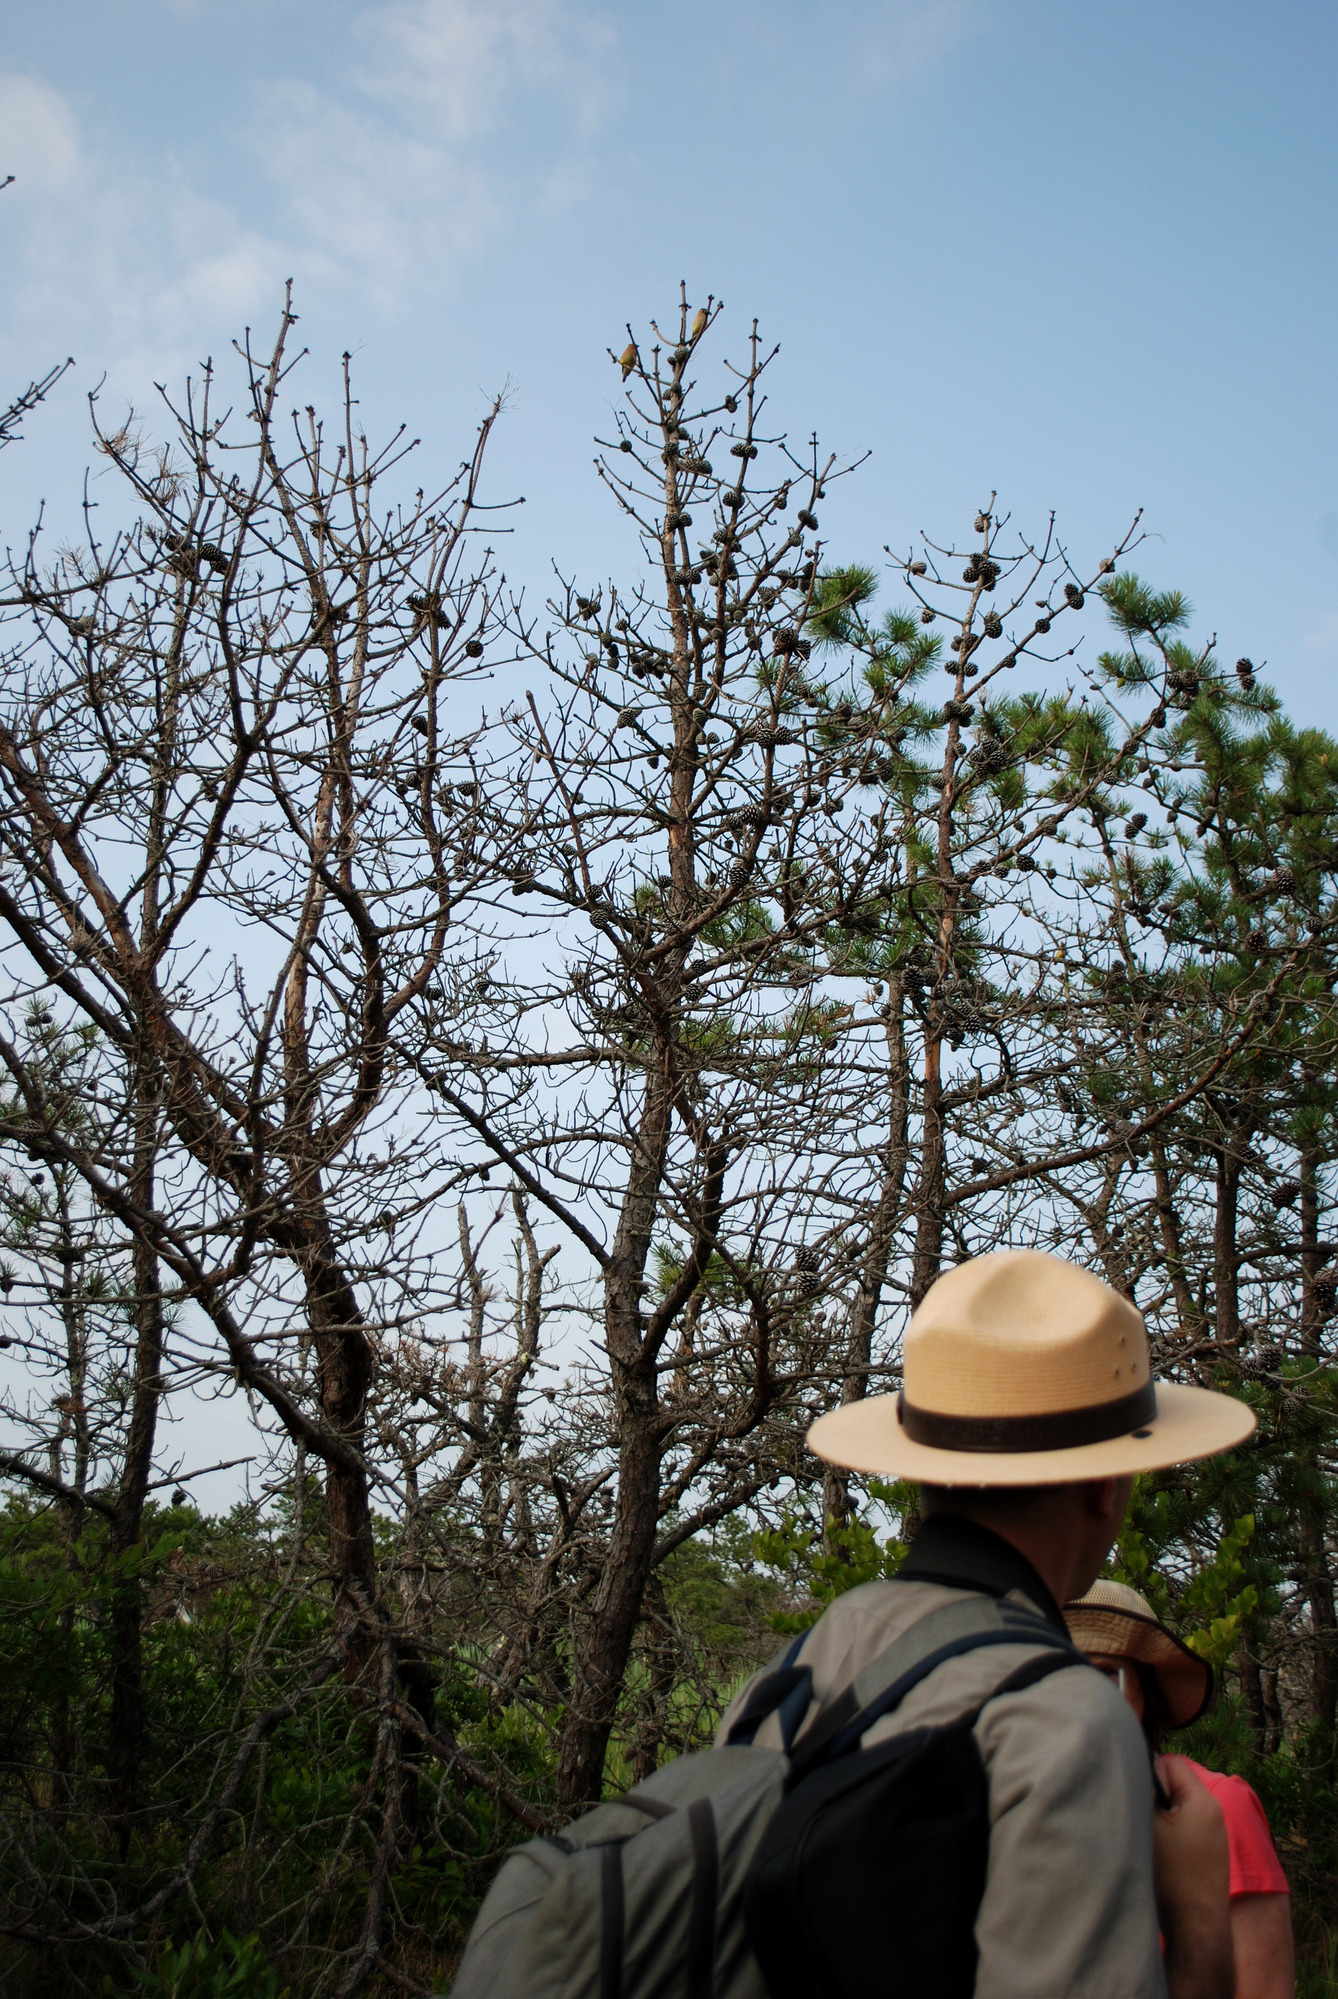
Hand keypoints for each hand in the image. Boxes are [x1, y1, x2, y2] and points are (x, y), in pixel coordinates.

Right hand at [1154, 1754, 1232, 1998]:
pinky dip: (1171, 1835)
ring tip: (1149, 1838)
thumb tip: (1135, 1768)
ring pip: (1179, 1808)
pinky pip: (1186, 1828)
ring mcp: (1215, 1835)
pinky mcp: (1211, 1855)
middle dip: (1155, 1795)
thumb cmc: (1170, 1874)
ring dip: (1162, 1817)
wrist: (1196, 1929)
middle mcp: (1215, 1812)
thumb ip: (1143, 1790)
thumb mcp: (1149, 1825)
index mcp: (1203, 1799)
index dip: (1148, 1772)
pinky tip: (1160, 1854)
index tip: (1135, 1796)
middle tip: (1139, 1817)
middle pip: (1176, 1784)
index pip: (1170, 1761)